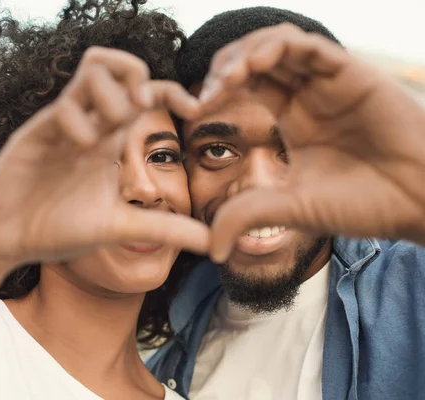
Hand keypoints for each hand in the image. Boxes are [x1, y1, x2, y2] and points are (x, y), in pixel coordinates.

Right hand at [0, 46, 208, 273]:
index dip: (174, 91)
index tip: (196, 109)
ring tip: (113, 127)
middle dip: (140, 75)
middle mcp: (90, 125)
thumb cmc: (58, 228)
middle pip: (117, 66)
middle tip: (144, 105)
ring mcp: (62, 126)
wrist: (8, 240)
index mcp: (110, 142)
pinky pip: (64, 107)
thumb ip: (164, 230)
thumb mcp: (120, 229)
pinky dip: (82, 122)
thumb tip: (212, 243)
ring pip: (92, 69)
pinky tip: (82, 148)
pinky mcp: (35, 133)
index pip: (146, 96)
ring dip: (113, 92)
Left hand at [199, 23, 424, 261]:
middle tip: (207, 91)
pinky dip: (280, 46)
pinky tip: (257, 64)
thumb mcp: (289, 209)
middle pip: (255, 59)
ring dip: (246, 52)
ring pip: (279, 43)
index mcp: (291, 119)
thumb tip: (207, 250)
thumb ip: (245, 217)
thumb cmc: (360, 205)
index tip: (196, 110)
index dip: (216, 89)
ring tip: (226, 78)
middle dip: (224, 67)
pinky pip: (311, 45)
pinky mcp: (352, 75)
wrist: (414, 204)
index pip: (245, 86)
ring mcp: (328, 83)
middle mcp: (307, 95)